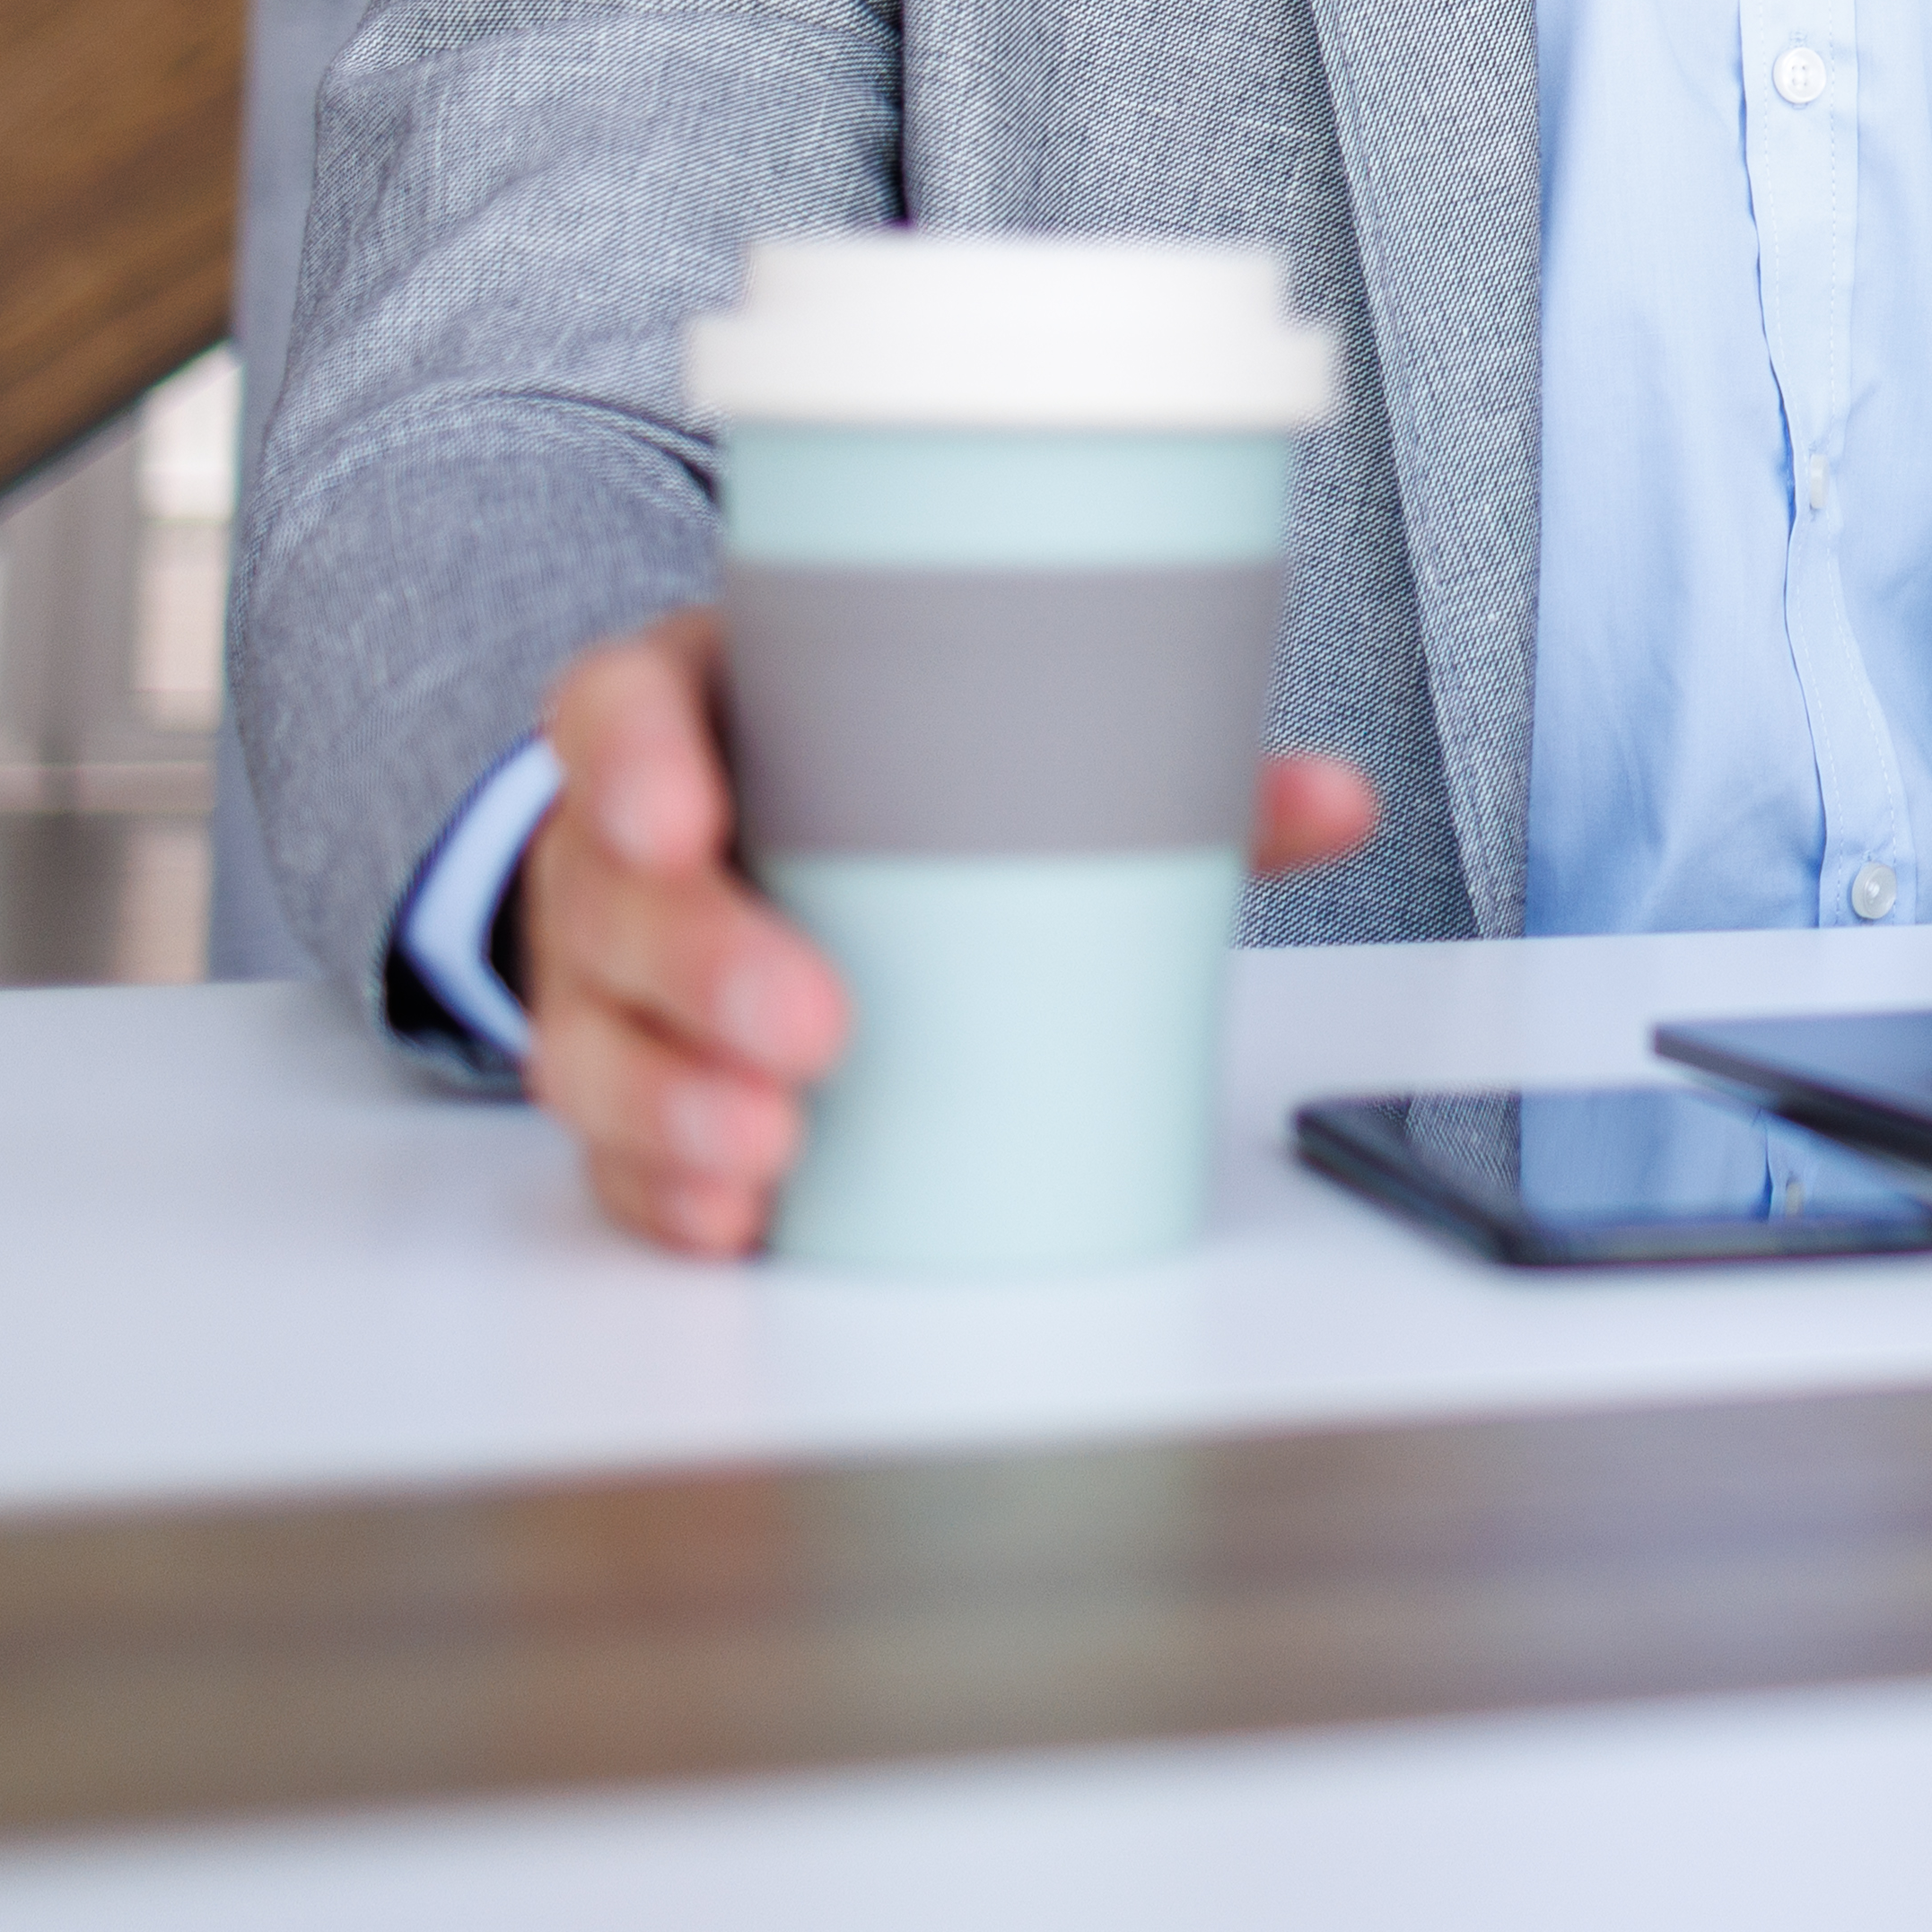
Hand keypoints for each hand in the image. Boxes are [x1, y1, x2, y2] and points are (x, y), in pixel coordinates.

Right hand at [517, 610, 1379, 1257]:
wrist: (759, 842)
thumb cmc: (873, 776)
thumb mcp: (974, 737)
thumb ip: (1150, 759)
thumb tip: (1338, 799)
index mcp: (701, 717)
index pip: (617, 710)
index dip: (630, 762)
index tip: (685, 815)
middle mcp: (622, 845)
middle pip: (615, 897)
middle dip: (704, 967)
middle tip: (818, 1025)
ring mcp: (607, 972)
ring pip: (594, 1038)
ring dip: (676, 1105)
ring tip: (773, 1150)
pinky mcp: (620, 1075)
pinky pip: (608, 1147)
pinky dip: (664, 1190)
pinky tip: (731, 1220)